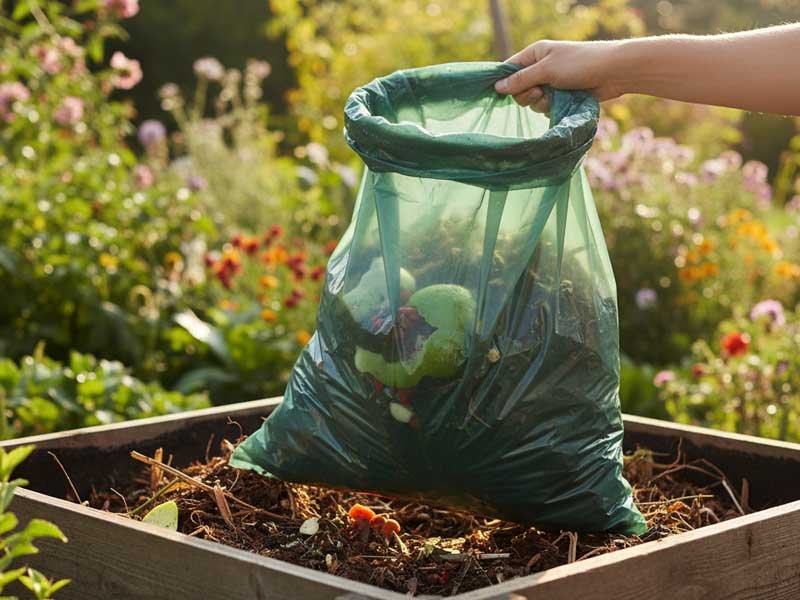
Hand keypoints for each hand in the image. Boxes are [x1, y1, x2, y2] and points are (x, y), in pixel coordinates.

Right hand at [494, 40, 623, 111]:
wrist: (613, 73)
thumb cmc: (580, 64)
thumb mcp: (547, 70)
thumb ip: (521, 79)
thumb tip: (497, 87)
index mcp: (535, 54)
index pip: (509, 68)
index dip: (504, 81)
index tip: (499, 94)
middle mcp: (540, 68)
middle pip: (518, 88)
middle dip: (526, 94)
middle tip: (538, 92)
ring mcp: (550, 83)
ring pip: (531, 101)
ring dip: (540, 102)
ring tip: (554, 97)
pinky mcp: (560, 97)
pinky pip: (544, 107)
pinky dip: (550, 107)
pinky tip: (562, 103)